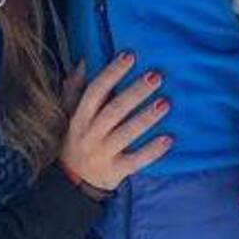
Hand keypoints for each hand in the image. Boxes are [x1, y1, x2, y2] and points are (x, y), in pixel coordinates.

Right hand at [59, 53, 170, 192]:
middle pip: (113, 111)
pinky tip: (168, 139)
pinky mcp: (116, 171)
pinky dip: (152, 151)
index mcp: (79, 117)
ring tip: (165, 103)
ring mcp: (103, 153)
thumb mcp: (69, 115)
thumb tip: (83, 62)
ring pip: (126, 133)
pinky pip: (136, 161)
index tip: (130, 55)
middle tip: (156, 76)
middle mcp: (90, 134)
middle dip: (134, 92)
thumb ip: (74, 90)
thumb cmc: (76, 141)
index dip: (111, 73)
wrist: (72, 183)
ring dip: (146, 118)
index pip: (95, 91)